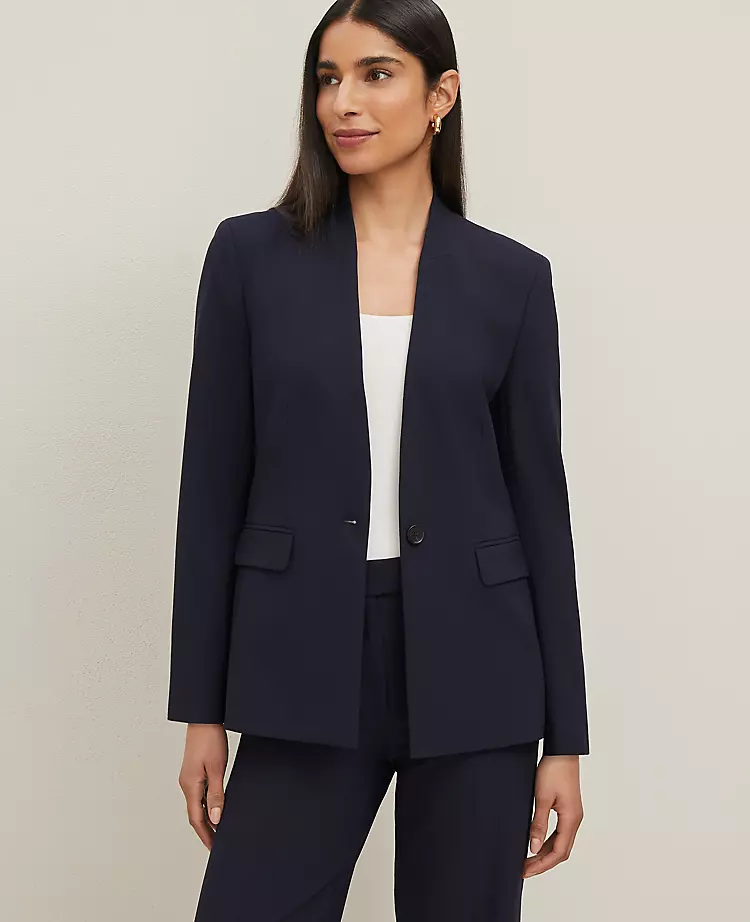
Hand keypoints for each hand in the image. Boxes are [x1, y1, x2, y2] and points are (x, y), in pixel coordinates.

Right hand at [178, 723, 227, 849]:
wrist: (204, 719)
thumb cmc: (210, 740)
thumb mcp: (217, 768)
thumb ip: (217, 794)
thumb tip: (216, 819)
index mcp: (190, 786)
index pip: (197, 819)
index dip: (206, 835)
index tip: (214, 848)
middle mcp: (186, 784)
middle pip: (195, 814)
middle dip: (205, 831)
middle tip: (216, 844)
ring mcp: (188, 778)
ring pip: (196, 804)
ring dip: (206, 818)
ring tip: (218, 830)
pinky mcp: (193, 772)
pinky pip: (198, 794)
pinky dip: (206, 805)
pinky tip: (215, 807)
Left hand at [522, 754, 583, 878]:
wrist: (562, 751)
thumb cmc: (553, 770)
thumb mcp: (542, 797)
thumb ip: (538, 823)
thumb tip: (533, 847)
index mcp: (571, 820)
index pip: (558, 852)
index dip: (542, 864)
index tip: (526, 870)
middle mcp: (574, 820)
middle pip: (561, 851)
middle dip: (543, 862)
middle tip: (525, 869)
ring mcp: (572, 815)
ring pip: (560, 842)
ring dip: (545, 853)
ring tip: (528, 859)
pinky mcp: (568, 809)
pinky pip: (560, 832)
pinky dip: (548, 841)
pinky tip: (537, 842)